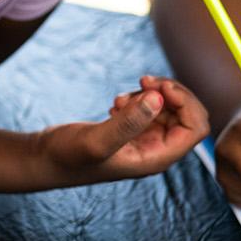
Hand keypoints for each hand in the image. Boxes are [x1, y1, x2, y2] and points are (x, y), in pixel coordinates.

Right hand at [41, 75, 209, 185]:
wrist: (44, 160)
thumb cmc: (67, 157)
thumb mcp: (96, 140)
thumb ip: (128, 122)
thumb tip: (158, 99)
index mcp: (156, 158)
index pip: (196, 128)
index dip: (185, 102)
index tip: (156, 87)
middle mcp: (156, 151)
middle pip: (188, 115)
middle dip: (170, 93)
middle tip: (143, 80)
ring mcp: (145, 142)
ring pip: (169, 109)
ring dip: (152, 95)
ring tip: (121, 97)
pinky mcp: (131, 133)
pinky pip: (150, 110)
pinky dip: (138, 99)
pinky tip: (116, 103)